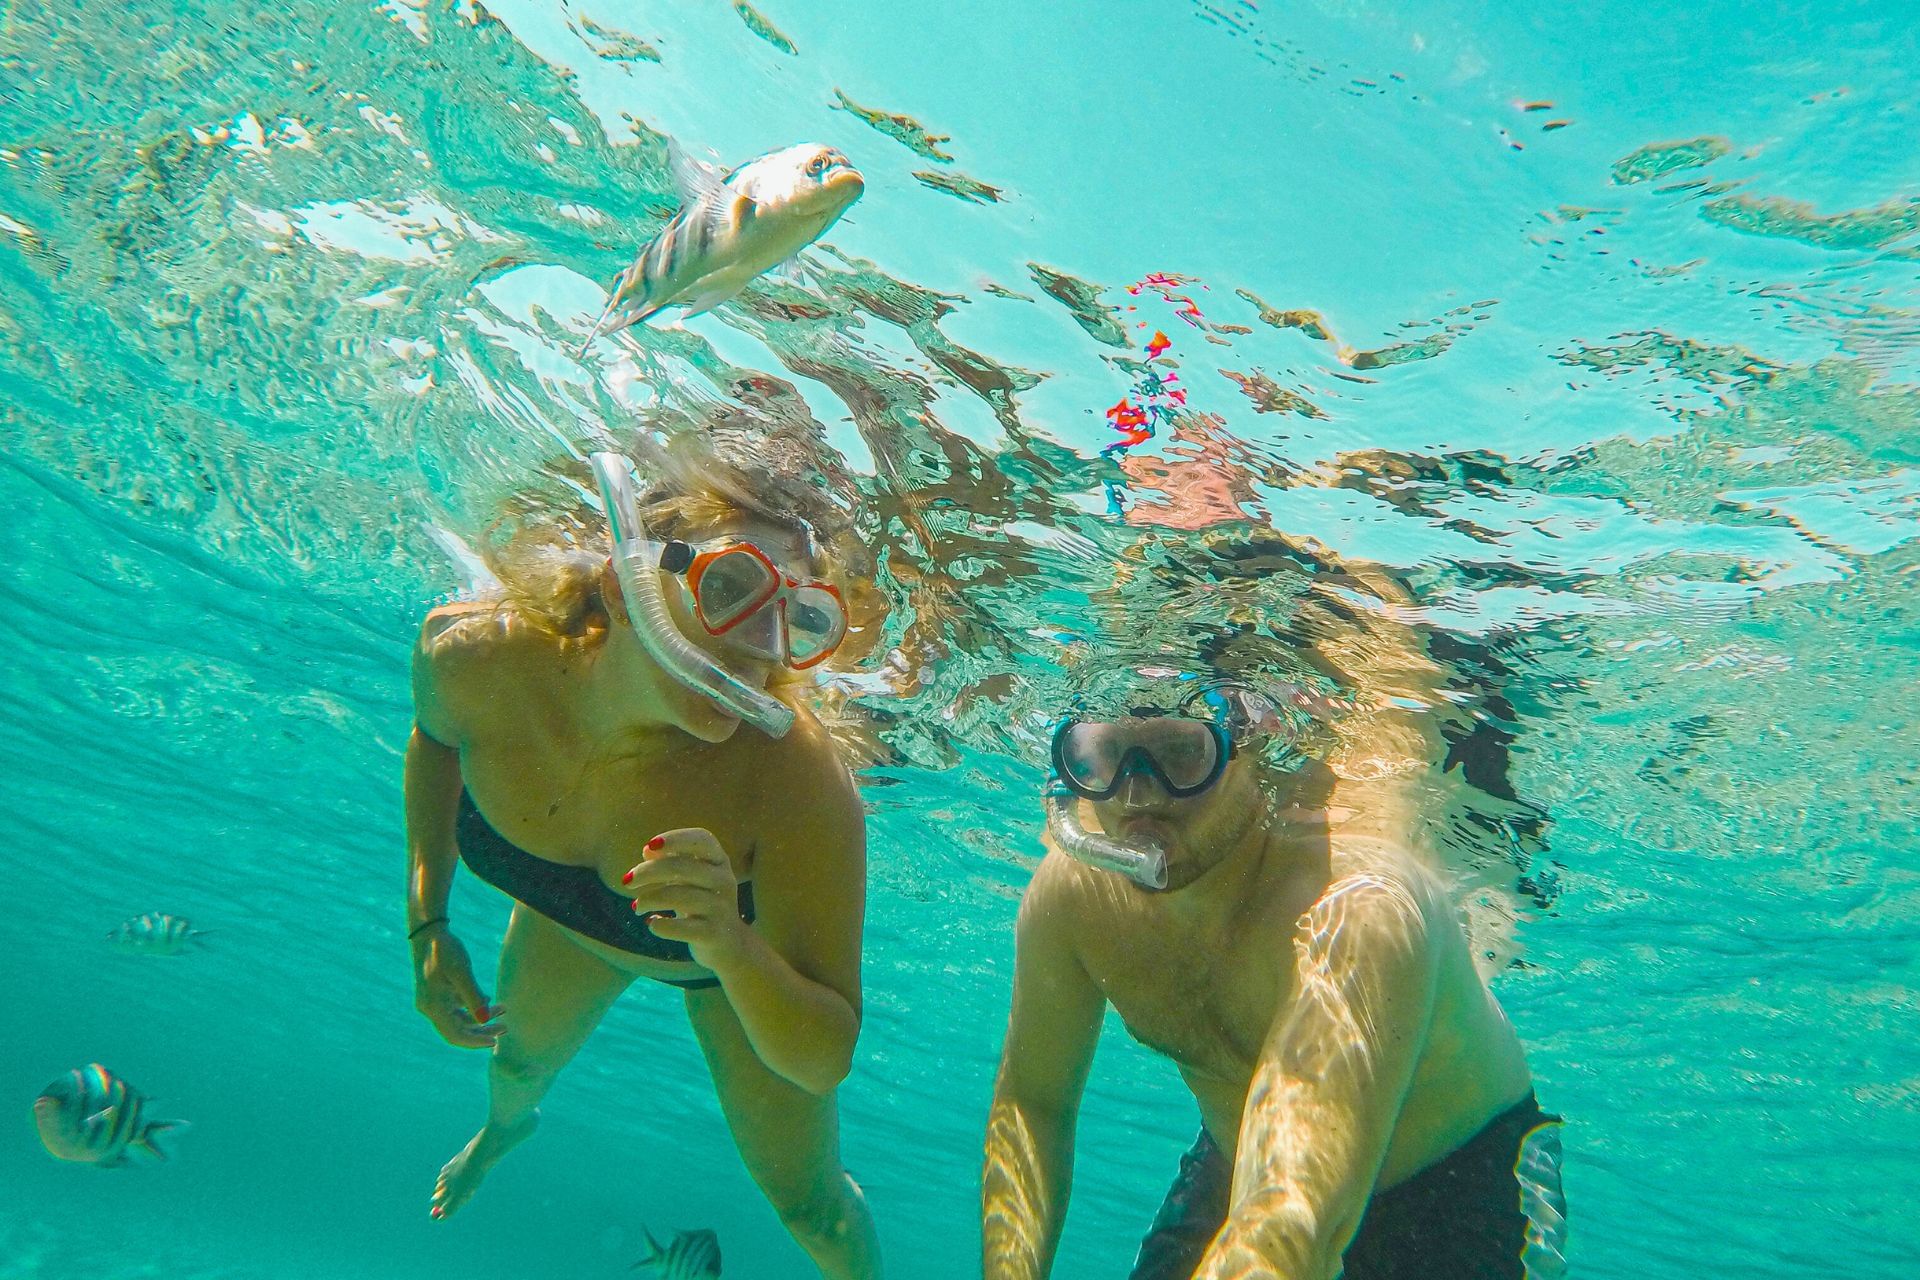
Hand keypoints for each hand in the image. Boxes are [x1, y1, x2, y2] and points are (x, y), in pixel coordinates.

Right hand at [411, 925, 503, 1048]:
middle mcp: (430, 1008)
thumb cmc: (446, 950)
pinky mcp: (438, 996)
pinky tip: (488, 1000)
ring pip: (458, 1020)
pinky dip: (473, 1008)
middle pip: (458, 1030)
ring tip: (503, 1010)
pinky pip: (457, 1009)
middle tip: (505, 1028)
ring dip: (480, 1018)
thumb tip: (484, 1021)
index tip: (494, 1043)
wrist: (430, 934)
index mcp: (434, 1006)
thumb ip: (473, 997)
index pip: (455, 1035)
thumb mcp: (462, 971)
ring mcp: (433, 1003)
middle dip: (482, 1031)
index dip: (475, 1041)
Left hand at [622, 828, 749, 974]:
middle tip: (626, 881)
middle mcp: (724, 881)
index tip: (649, 846)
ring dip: (648, 900)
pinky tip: (652, 924)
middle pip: (680, 867)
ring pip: (676, 896)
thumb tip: (648, 851)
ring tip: (637, 906)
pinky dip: (661, 925)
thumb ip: (671, 861)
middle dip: (647, 872)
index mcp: (719, 861)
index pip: (702, 840)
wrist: (729, 943)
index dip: (676, 838)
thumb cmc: (703, 902)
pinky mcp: (713, 933)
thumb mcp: (690, 878)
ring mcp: (721, 907)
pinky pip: (681, 927)